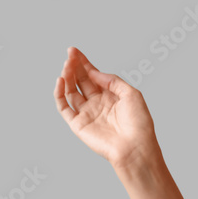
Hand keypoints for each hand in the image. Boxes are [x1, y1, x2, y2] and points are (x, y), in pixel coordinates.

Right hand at [54, 46, 158, 168]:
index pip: (93, 76)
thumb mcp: (132, 94)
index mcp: (110, 96)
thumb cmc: (138, 123)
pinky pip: (64, 107)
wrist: (135, 147)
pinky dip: (59, 93)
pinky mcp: (77, 124)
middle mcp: (97, 103)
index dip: (84, 63)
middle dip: (74, 67)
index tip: (74, 51)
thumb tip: (95, 72)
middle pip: (81, 81)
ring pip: (71, 91)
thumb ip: (112, 81)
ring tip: (67, 65)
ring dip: (67, 77)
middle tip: (69, 54)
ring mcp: (86, 113)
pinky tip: (61, 80)